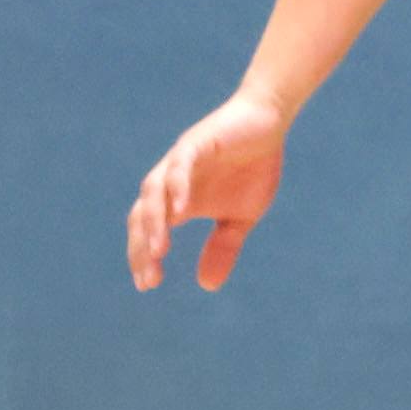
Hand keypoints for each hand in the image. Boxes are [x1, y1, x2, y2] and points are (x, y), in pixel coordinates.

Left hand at [128, 89, 289, 292]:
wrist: (267, 124)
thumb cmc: (252, 168)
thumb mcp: (240, 218)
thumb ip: (222, 247)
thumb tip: (206, 285)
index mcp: (176, 201)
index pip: (147, 231)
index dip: (143, 257)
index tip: (148, 285)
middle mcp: (168, 182)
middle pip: (142, 216)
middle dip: (142, 247)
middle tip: (149, 277)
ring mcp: (178, 162)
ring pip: (153, 193)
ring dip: (154, 223)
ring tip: (158, 252)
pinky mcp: (194, 143)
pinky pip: (178, 167)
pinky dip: (177, 188)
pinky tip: (180, 211)